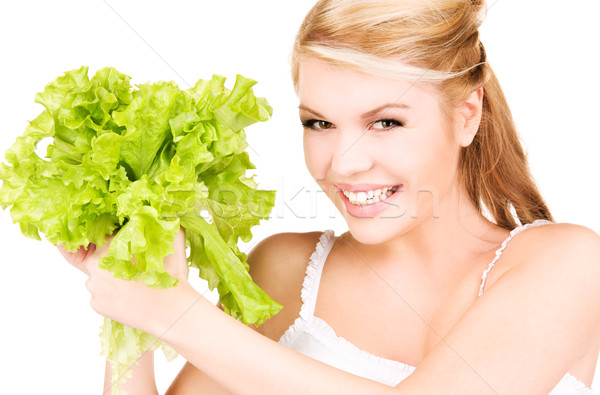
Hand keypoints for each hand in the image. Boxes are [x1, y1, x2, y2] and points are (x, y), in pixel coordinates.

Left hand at [58, 228, 194, 334]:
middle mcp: (96, 267)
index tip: (117, 238)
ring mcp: (94, 288)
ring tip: (133, 281)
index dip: (111, 234)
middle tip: (127, 259)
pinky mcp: (96, 304)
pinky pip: (99, 293)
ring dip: (109, 274)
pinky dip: (110, 291)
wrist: (172, 313)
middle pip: (95, 253)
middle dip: (107, 254)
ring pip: (97, 274)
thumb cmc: (172, 277)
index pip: (101, 232)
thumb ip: (161, 222)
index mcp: (110, 247)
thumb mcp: (171, 240)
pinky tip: (129, 293)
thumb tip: (161, 209)